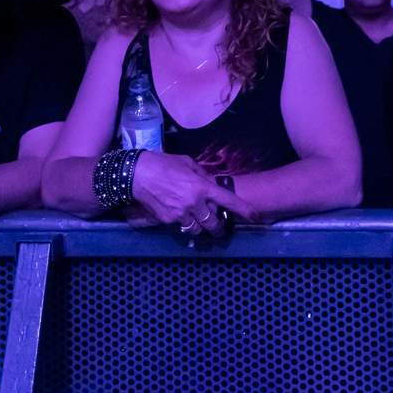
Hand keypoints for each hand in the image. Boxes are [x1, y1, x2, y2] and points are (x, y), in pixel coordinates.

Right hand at [129, 152, 255, 236]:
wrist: (136, 174)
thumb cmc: (163, 164)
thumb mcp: (187, 163)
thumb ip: (201, 175)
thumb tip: (210, 183)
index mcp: (202, 186)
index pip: (228, 201)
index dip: (244, 210)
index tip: (256, 216)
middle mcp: (194, 203)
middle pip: (213, 224)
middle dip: (217, 227)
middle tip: (218, 226)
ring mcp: (180, 214)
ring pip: (197, 230)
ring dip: (200, 227)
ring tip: (197, 221)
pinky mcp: (168, 221)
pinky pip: (180, 226)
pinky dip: (183, 223)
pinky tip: (178, 214)